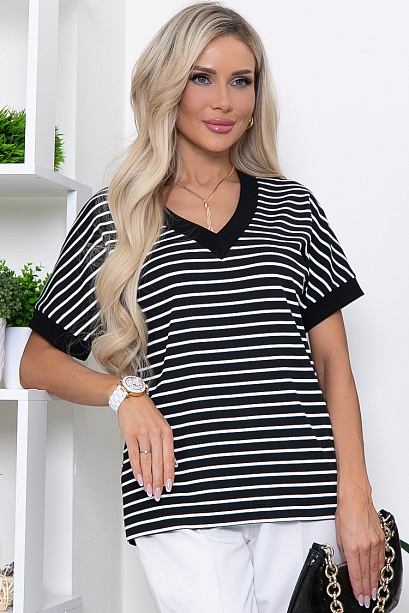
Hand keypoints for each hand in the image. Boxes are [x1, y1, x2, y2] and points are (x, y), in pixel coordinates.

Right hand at [117, 394, 174, 501]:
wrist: (131, 398)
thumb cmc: (147, 412)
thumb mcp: (162, 424)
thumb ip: (166, 443)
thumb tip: (171, 462)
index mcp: (166, 432)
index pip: (169, 457)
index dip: (168, 473)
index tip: (168, 486)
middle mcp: (156, 433)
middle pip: (158, 462)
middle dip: (157, 480)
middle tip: (157, 493)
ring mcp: (142, 434)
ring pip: (146, 461)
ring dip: (147, 478)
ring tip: (148, 489)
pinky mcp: (130, 435)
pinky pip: (134, 456)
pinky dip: (136, 469)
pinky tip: (139, 478)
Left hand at [335, 490, 384, 607]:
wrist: (355, 498)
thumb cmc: (345, 512)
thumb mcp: (339, 535)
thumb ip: (345, 551)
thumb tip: (349, 562)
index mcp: (352, 547)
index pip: (356, 574)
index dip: (358, 588)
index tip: (359, 597)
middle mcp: (365, 546)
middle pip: (367, 573)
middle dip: (367, 589)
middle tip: (367, 599)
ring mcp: (375, 542)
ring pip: (375, 567)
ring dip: (374, 581)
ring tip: (373, 591)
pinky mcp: (380, 538)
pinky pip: (381, 557)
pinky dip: (379, 568)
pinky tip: (378, 574)